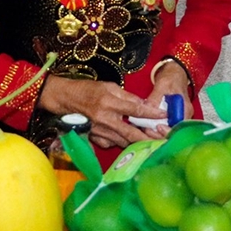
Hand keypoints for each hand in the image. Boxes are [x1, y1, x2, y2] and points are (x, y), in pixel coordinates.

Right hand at [38, 77, 163, 149]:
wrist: (65, 99)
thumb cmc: (87, 90)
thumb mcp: (109, 86)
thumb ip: (127, 97)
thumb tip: (144, 106)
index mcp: (109, 102)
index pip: (135, 110)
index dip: (152, 114)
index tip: (164, 116)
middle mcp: (104, 119)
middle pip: (131, 133)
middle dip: (148, 138)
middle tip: (161, 139)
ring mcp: (99, 131)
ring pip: (124, 142)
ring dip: (136, 142)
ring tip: (149, 140)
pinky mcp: (94, 139)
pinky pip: (112, 144)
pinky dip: (121, 143)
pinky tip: (127, 140)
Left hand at [142, 62, 192, 139]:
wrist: (174, 75)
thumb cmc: (171, 78)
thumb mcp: (162, 85)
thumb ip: (155, 99)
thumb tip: (146, 110)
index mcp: (185, 109)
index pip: (179, 127)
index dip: (168, 131)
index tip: (156, 127)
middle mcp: (185, 116)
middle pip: (174, 133)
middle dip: (159, 135)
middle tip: (146, 130)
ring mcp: (179, 118)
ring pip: (169, 132)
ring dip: (157, 133)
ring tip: (145, 130)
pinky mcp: (173, 119)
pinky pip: (166, 127)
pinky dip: (157, 130)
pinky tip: (148, 128)